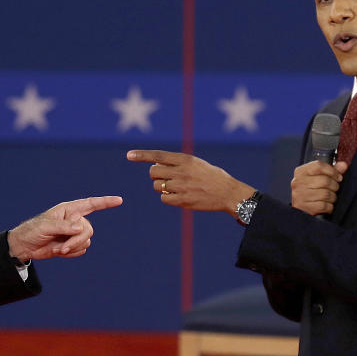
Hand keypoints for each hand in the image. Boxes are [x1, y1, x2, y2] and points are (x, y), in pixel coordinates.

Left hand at [7, 196, 122, 261]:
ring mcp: (74, 233)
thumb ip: (63, 226)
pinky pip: (82, 250)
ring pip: (86, 241)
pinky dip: (71, 253)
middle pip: (88, 229)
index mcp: (68, 210)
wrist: (26, 247)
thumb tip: (80, 227)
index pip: (90, 204)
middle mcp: (74, 220)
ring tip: (57, 248)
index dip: (105, 202)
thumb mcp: (46, 227)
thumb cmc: (33, 231)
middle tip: (63, 247)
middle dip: (77, 240)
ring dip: (72, 248)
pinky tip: (60, 251)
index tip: (119, 200)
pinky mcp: (73, 244)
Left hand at [126, 149, 253, 212]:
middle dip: (156, 175)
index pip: (158, 156)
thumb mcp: (196, 163)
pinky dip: (167, 197)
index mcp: (185, 159)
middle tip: (166, 177)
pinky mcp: (183, 200)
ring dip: (162, 187)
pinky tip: (178, 196)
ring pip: (157, 186)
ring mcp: (182, 186)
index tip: (129, 155)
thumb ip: (177, 163)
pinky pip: (164, 198)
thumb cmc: (212, 176)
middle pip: (153, 172)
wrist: (228, 192)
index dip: (142, 155)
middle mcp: (182, 172)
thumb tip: (156, 165)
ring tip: (177, 187)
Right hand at [291, 160, 346, 215]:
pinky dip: (329, 207)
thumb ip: (332, 170)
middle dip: (334, 186)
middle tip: (334, 188)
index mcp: (301, 172)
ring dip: (332, 197)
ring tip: (330, 197)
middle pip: (324, 181)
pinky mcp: (304, 207)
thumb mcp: (318, 176)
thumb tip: (343, 165)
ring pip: (326, 194)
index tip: (338, 177)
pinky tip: (326, 205)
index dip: (332, 171)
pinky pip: (323, 206)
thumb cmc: (310, 188)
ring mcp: (300, 195)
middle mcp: (298, 182)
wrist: (298, 206)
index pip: (319, 166)